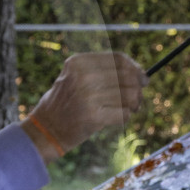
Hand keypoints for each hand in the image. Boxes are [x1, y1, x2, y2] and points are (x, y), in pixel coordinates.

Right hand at [24, 49, 144, 159]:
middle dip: (137, 88)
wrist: (46, 130)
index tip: (142, 78)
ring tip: (128, 109)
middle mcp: (82, 76)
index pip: (118, 59)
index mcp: (78, 62)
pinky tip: (116, 119)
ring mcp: (87, 97)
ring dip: (134, 104)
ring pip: (129, 96)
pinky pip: (124, 114)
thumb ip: (103, 72)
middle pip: (127, 76)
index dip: (134, 68)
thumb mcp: (75, 77)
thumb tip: (143, 75)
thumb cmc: (66, 103)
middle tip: (136, 100)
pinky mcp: (92, 117)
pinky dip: (125, 117)